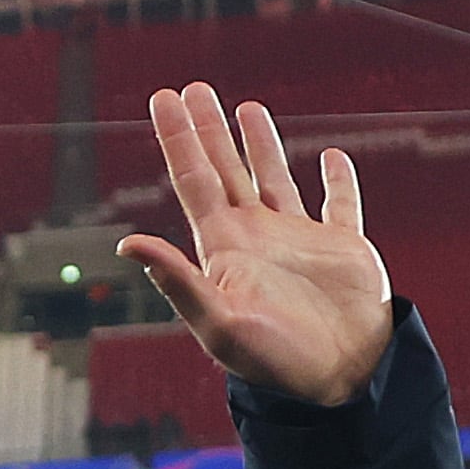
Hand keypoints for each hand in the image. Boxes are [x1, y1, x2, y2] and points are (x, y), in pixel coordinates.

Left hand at [118, 84, 395, 409]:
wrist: (340, 380)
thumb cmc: (274, 360)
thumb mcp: (218, 323)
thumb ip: (177, 282)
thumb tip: (126, 244)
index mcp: (225, 248)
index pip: (193, 179)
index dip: (178, 138)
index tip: (163, 96)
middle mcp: (257, 237)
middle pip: (225, 170)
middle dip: (208, 129)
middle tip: (193, 88)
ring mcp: (299, 240)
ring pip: (275, 177)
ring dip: (261, 144)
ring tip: (248, 107)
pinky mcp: (343, 248)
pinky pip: (340, 203)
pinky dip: (337, 179)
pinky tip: (330, 157)